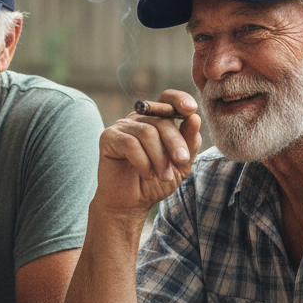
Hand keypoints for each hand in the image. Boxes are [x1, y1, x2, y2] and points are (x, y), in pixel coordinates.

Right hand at [96, 89, 202, 218]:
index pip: (167, 99)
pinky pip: (130, 144)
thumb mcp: (180, 164)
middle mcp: (138, 119)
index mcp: (156, 120)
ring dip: (159, 158)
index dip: (179, 100)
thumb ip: (189, 143)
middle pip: (161, 120)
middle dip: (175, 142)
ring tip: (163, 176)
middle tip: (181, 162)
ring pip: (147, 133)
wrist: (130, 204)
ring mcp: (121, 127)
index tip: (191, 110)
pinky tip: (146, 174)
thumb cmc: (155, 182)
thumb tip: (194, 118)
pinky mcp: (108, 138)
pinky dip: (143, 162)